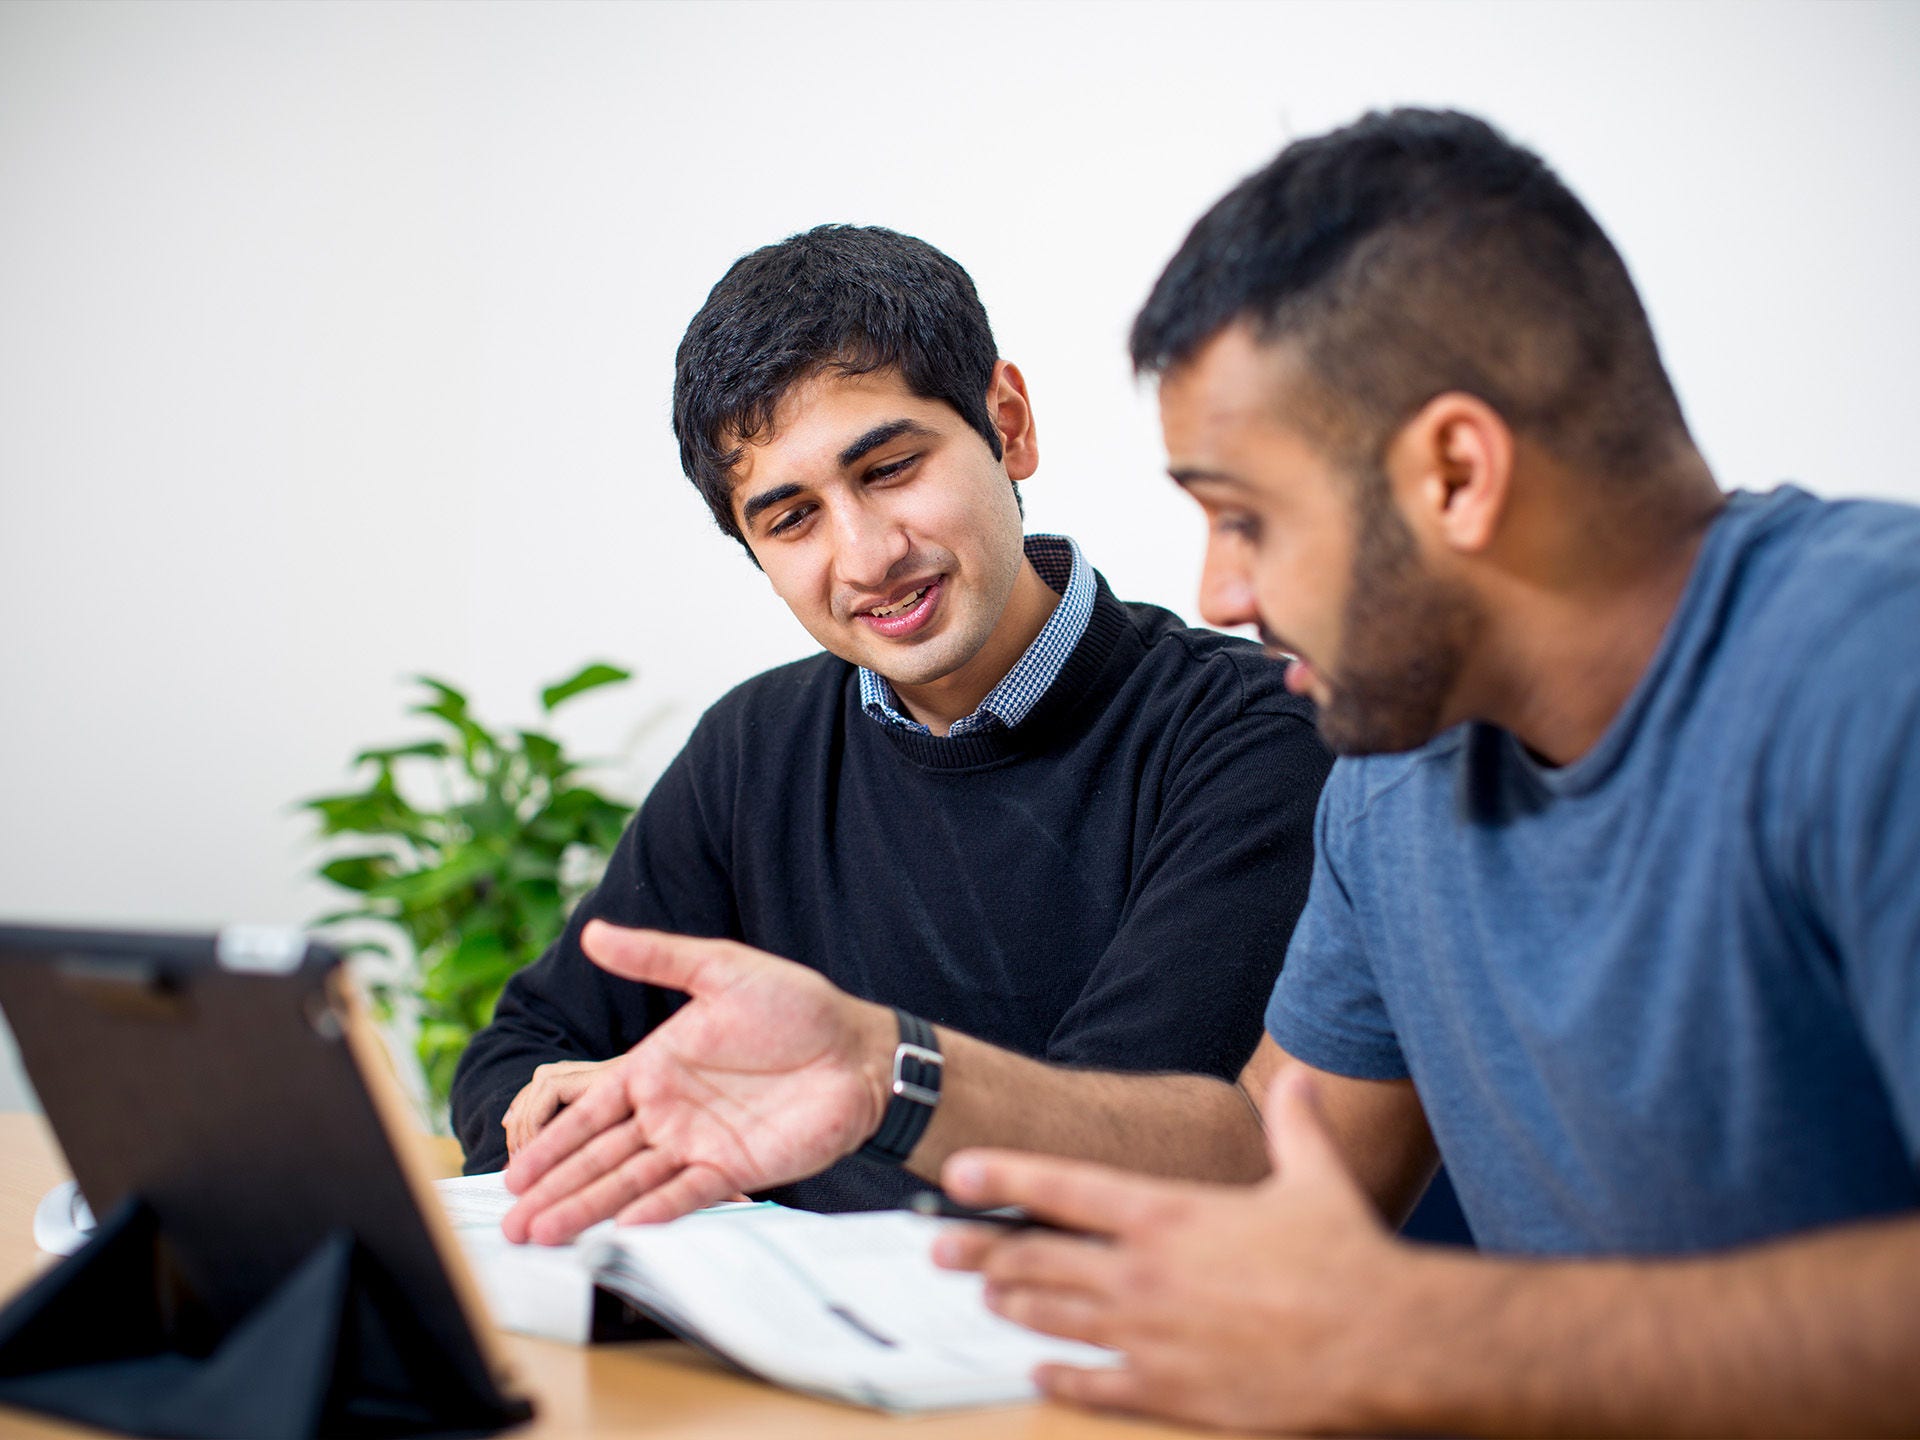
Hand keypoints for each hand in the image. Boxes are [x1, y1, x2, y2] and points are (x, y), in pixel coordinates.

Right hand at [501, 920, 896, 1243]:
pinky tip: (621, 1230)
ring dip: (588, 1209)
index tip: (515, 1172)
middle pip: (600, 1157)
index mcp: (656, 1067)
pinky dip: (655, 1212)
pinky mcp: (736, 1168)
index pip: (591, 1111)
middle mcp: (669, 1111)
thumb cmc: (797, 1004)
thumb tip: (593, 932)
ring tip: (544, 1236)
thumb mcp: (721, 968)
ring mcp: (700, 1143)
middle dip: (554, 1191)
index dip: (553, 1143)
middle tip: (512, 1227)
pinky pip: (687, 1194)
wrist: (859, 1048)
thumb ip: (657, 957)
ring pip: (631, 1183)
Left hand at [933, 1071, 1453, 1433]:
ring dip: (1013, 1304)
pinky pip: (1098, 1386)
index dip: (1005, 1177)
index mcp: (1170, 1213)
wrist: (1382, 1342)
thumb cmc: (1348, 1257)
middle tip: (937, 1248)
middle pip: (1039, 1257)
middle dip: (981, 1250)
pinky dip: (1061, 1376)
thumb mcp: (1314, 1176)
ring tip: (982, 1295)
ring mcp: (1152, 1336)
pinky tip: (1038, 1370)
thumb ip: (1293, 1125)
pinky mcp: (1172, 1391)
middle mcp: (1145, 1273)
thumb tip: (1297, 1078)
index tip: (958, 1173)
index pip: (1064, 1187)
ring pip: (1056, 1317)